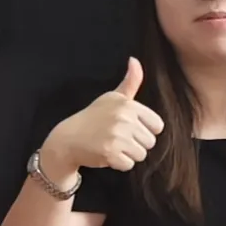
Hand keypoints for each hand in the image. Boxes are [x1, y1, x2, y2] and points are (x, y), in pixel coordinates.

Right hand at [47, 59, 163, 174]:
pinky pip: (129, 165)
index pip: (157, 126)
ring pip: (141, 155)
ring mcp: (117, 136)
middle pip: (150, 142)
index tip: (130, 129)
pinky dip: (119, 164)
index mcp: (128, 104)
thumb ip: (130, 82)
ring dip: (128, 155)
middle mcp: (124, 118)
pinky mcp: (110, 153)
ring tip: (113, 146)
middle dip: (136, 144)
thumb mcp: (112, 97)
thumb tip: (135, 59)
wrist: (68, 139)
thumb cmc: (94, 118)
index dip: (145, 130)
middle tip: (118, 139)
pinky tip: (107, 154)